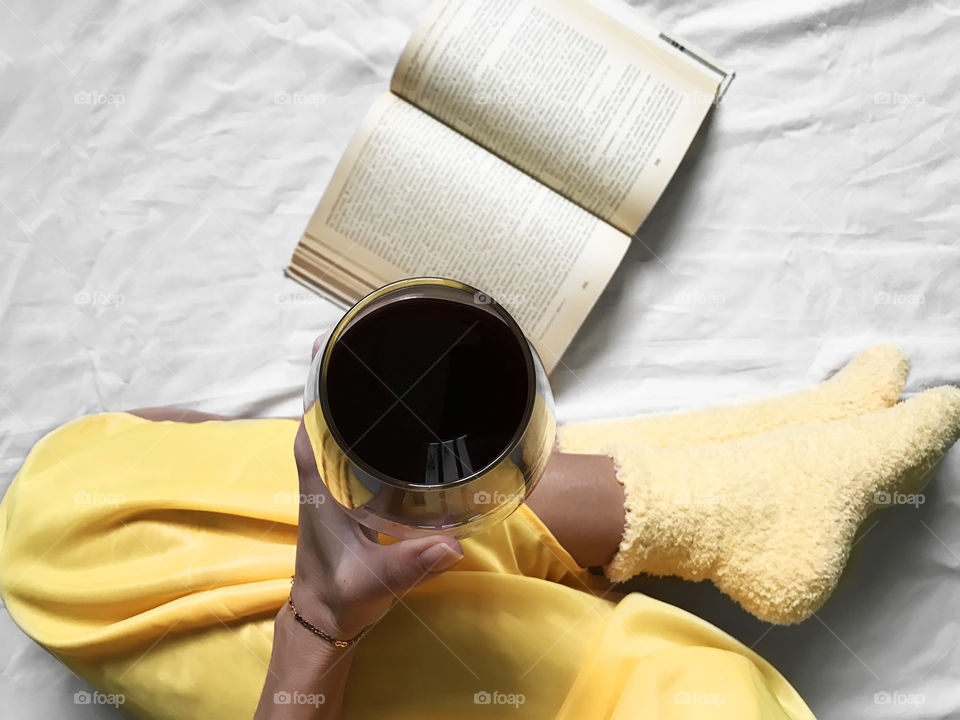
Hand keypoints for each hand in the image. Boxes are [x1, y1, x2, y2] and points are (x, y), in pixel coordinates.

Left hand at [289, 334, 464, 639]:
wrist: (327, 619)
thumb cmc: (341, 597)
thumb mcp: (375, 580)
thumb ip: (411, 564)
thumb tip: (453, 545)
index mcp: (320, 484)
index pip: (311, 423)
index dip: (318, 382)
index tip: (332, 342)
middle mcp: (324, 474)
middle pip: (328, 414)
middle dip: (347, 377)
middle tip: (380, 337)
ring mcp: (337, 482)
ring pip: (343, 428)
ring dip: (360, 398)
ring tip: (396, 362)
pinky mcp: (352, 492)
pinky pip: (359, 447)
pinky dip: (374, 426)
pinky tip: (408, 415)